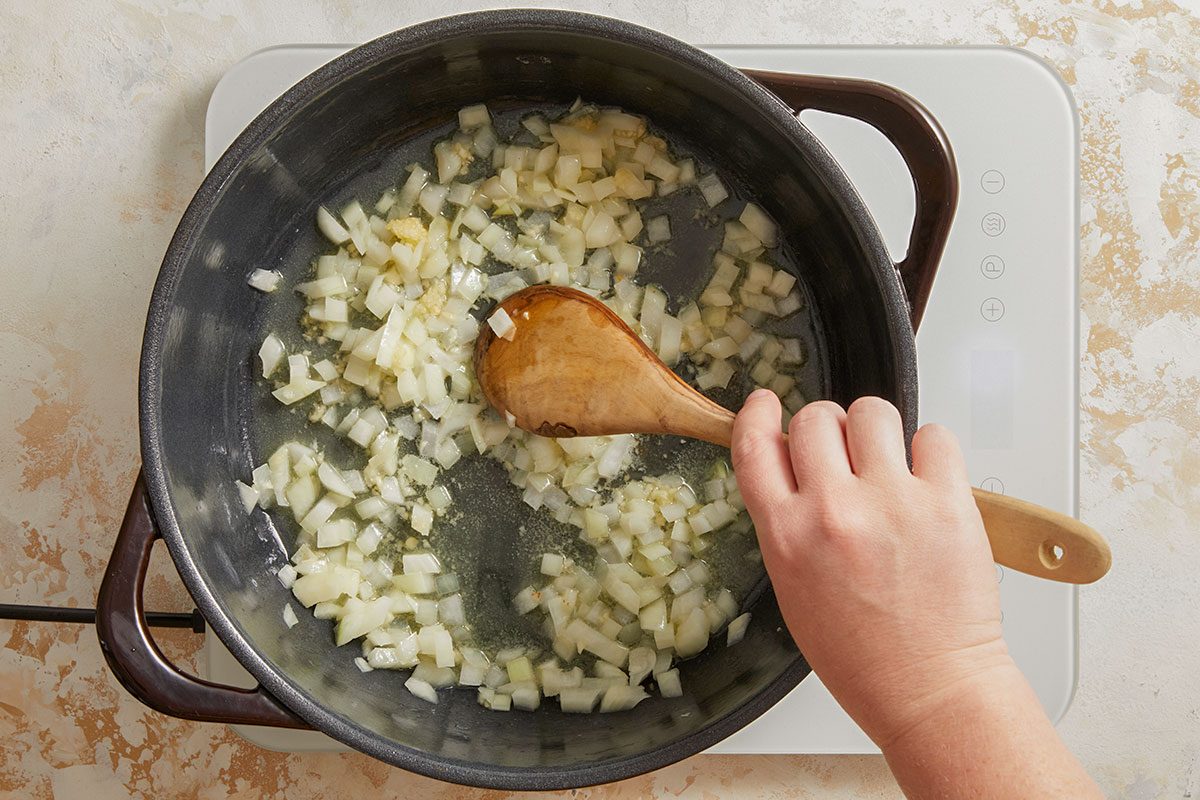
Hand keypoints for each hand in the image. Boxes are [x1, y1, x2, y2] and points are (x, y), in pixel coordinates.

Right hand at [732, 392, 1009, 745]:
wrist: (931, 689)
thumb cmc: (863, 656)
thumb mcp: (793, 589)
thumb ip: (787, 524)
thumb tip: (794, 470)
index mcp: (786, 536)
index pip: (755, 445)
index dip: (758, 414)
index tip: (765, 404)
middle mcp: (833, 511)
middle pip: (815, 417)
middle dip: (827, 429)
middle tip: (845, 455)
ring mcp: (892, 502)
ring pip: (872, 412)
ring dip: (877, 431)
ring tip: (889, 463)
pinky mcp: (947, 501)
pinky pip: (933, 435)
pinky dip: (930, 450)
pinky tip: (927, 479)